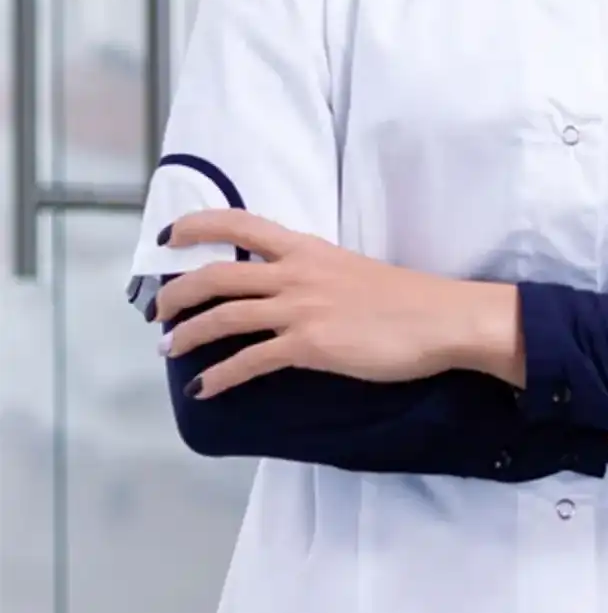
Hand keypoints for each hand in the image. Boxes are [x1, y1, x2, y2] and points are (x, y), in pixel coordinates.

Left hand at [156, 211, 519, 396]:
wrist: (442, 319)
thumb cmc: (408, 299)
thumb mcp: (351, 271)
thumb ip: (315, 276)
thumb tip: (287, 294)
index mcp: (308, 249)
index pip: (239, 224)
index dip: (196, 226)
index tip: (168, 238)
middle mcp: (296, 274)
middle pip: (216, 276)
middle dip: (177, 294)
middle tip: (160, 313)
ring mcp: (301, 310)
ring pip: (223, 318)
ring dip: (188, 336)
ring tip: (170, 350)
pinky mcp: (309, 346)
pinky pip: (249, 362)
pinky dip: (220, 376)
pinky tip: (205, 388)